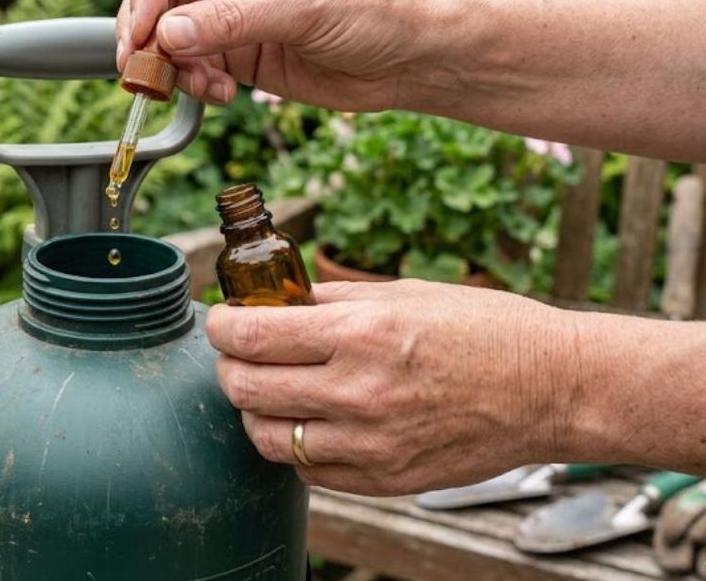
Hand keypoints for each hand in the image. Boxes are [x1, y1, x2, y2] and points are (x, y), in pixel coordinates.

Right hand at [115, 0, 441, 110]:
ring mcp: (233, 12)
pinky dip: (196, 84)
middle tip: (142, 66)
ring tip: (197, 85)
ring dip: (172, 65)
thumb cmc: (374, 10)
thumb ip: (231, 21)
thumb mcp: (302, 8)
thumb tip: (167, 34)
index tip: (143, 28)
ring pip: (172, 35)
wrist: (411, 59)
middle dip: (150, 31)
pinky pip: (195, 67)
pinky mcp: (239, 53)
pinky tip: (222, 94)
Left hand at [207, 279, 583, 494]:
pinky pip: (307, 470)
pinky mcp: (384, 479)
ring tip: (271, 390)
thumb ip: (332, 301)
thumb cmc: (484, 330)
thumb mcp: (404, 293)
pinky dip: (295, 445)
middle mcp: (359, 392)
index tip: (221, 322)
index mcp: (362, 334)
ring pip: (267, 437)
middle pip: (244, 389)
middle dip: (228, 366)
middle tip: (239, 354)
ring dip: (254, 411)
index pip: (250, 336)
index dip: (220, 327)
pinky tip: (309, 421)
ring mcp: (371, 443)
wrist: (552, 388)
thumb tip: (275, 301)